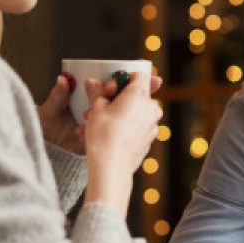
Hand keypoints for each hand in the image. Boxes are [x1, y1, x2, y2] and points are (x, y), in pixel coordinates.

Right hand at [37, 72, 162, 154]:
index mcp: (140, 94)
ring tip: (91, 124)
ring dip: (114, 115)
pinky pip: (135, 127)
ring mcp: (152, 125)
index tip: (108, 88)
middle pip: (135, 95)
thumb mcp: (95, 108)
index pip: (138, 75)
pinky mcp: (148, 139)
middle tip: (96, 107)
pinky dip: (121, 128)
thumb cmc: (104, 135)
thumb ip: (96, 92)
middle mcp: (151, 107)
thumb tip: (92, 82)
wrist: (111, 167)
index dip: (122, 79)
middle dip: (115, 99)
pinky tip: (103, 135)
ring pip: (132, 113)